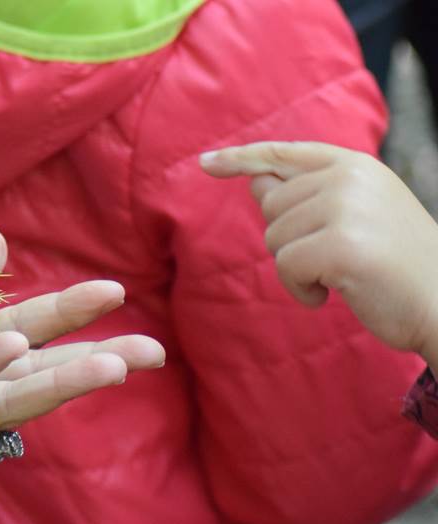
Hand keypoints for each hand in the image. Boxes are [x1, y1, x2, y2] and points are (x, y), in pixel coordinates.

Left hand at [200, 141, 437, 366]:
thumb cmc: (394, 265)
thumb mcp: (351, 219)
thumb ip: (305, 198)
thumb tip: (255, 181)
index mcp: (354, 165)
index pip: (283, 154)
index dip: (240, 159)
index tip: (205, 163)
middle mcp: (349, 178)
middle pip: (270, 207)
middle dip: (288, 240)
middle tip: (333, 257)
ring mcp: (346, 208)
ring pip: (274, 238)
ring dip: (297, 268)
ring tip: (341, 274)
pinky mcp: (340, 245)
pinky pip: (285, 267)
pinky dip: (301, 289)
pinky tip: (333, 294)